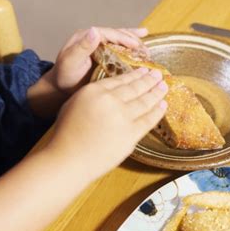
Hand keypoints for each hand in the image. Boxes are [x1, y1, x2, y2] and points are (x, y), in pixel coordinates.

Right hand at [46, 67, 168, 181]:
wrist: (69, 160)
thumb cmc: (66, 134)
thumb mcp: (74, 103)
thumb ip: (94, 95)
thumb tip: (112, 92)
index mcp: (94, 91)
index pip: (120, 80)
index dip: (134, 74)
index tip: (143, 71)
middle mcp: (110, 101)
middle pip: (135, 87)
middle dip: (149, 79)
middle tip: (158, 74)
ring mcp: (122, 117)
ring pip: (145, 101)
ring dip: (156, 92)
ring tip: (163, 86)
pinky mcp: (131, 135)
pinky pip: (149, 120)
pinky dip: (158, 112)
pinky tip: (163, 105)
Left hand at [47, 27, 148, 95]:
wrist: (61, 88)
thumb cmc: (64, 76)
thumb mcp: (70, 61)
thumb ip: (82, 47)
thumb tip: (94, 30)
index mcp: (85, 36)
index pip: (108, 33)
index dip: (123, 38)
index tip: (136, 45)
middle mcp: (94, 37)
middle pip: (117, 35)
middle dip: (133, 41)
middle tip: (145, 51)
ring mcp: (100, 45)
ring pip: (121, 39)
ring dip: (135, 43)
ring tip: (147, 49)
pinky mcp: (105, 54)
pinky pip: (120, 47)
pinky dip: (132, 45)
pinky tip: (144, 37)